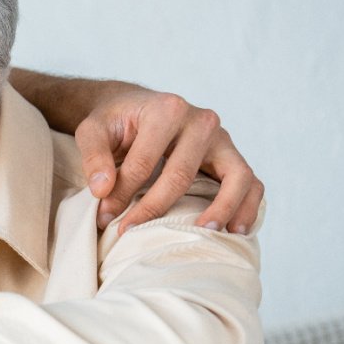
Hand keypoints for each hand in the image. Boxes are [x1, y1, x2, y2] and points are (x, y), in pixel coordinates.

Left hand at [74, 86, 262, 235]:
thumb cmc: (116, 122)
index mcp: (167, 110)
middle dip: (154, 209)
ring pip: (235, 176)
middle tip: (132, 235)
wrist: (136, 107)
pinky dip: (249, 206)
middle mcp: (201, 121)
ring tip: (205, 235)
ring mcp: (222, 139)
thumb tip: (103, 190)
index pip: (144, 163)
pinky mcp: (232, 156)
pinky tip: (235, 230)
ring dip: (223, 209)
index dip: (122, 195)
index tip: (104, 218)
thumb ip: (94, 156)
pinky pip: (251, 183)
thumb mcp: (92, 130)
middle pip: (181, 175)